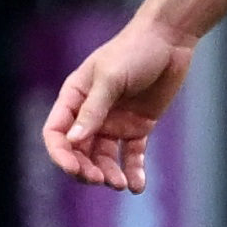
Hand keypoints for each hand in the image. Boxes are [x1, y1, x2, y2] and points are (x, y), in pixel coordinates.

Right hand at [41, 15, 194, 192]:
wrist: (170, 39)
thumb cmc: (135, 50)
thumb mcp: (111, 77)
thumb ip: (93, 109)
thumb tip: (73, 141)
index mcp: (74, 97)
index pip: (56, 132)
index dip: (61, 154)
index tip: (74, 169)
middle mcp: (91, 113)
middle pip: (78, 151)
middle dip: (85, 169)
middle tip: (100, 180)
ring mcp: (114, 122)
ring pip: (103, 158)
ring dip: (109, 174)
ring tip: (120, 184)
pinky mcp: (137, 127)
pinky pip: (131, 156)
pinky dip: (132, 172)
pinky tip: (137, 187)